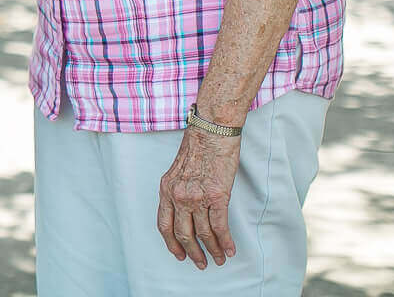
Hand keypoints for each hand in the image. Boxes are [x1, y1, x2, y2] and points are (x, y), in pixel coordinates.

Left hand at [156, 127, 241, 267]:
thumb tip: (184, 210)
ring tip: (219, 259)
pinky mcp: (217, 196)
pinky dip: (226, 241)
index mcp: (166, 189)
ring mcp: (197, 197)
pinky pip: (220, 226)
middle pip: (183, 233)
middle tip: (201, 263)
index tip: (179, 254)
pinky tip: (230, 250)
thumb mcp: (177, 170)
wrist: (212, 130)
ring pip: (203, 234)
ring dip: (212, 250)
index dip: (171, 243)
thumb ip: (177, 190)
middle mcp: (178, 195)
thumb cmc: (197, 146)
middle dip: (192, 252)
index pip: (164, 224)